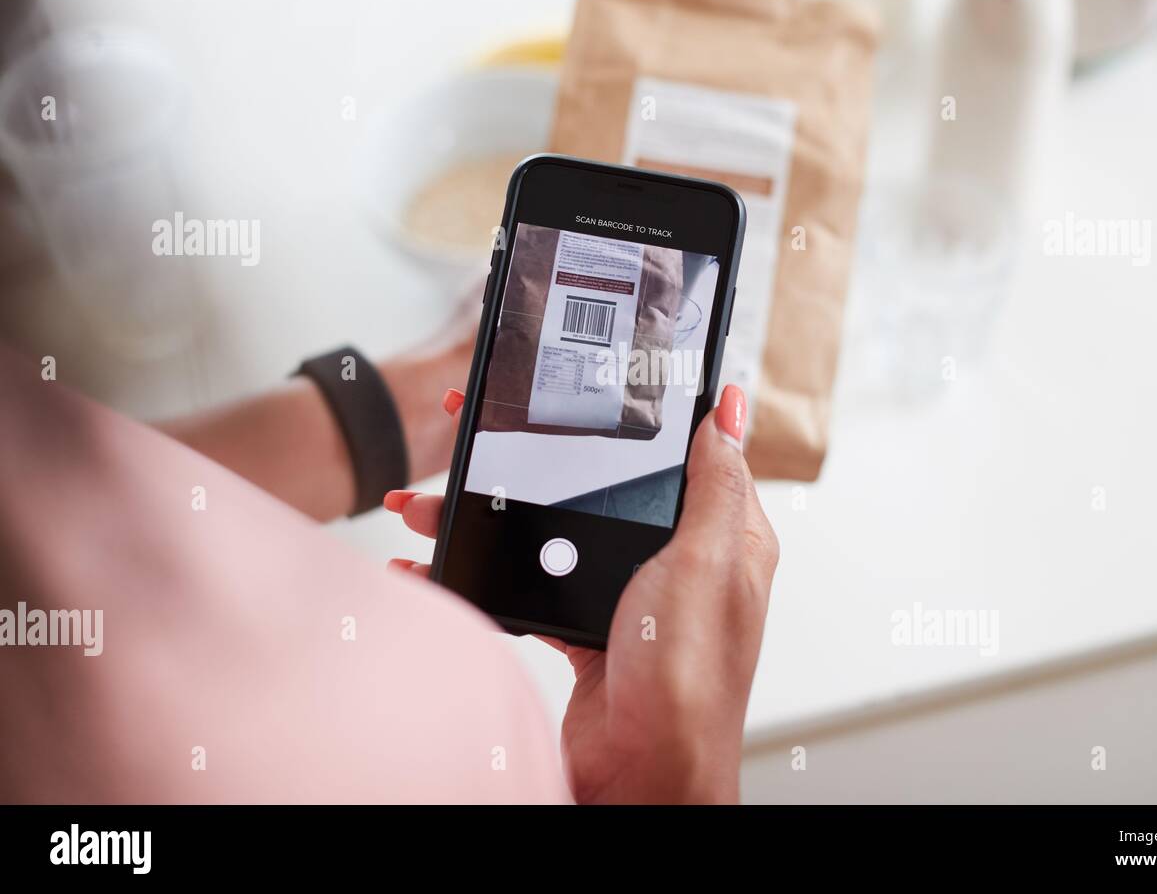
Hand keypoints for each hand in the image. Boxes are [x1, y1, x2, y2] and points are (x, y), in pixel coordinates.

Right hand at [385, 384, 778, 803]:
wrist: (642, 774)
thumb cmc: (689, 676)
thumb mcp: (705, 560)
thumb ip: (714, 485)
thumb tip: (730, 411)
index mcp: (722, 534)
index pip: (678, 450)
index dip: (631, 412)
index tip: (579, 382)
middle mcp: (678, 560)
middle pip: (600, 482)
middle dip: (534, 456)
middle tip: (477, 427)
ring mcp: (629, 595)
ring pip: (555, 528)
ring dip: (490, 510)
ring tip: (426, 500)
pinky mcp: (587, 628)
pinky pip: (531, 579)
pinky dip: (486, 567)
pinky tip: (439, 554)